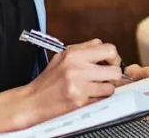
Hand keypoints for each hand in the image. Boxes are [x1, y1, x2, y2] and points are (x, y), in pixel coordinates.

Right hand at [9, 39, 123, 128]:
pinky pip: (102, 97)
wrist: (34, 100)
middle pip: (114, 67)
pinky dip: (100, 97)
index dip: (113, 57)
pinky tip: (90, 95)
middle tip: (108, 76)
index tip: (110, 62)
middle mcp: (76, 66)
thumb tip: (107, 53)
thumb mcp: (63, 57)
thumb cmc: (48, 81)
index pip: (108, 48)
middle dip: (114, 73)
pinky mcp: (79, 99)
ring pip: (111, 84)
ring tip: (97, 87)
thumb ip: (84, 51)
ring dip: (107, 87)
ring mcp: (78, 83)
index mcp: (73, 53)